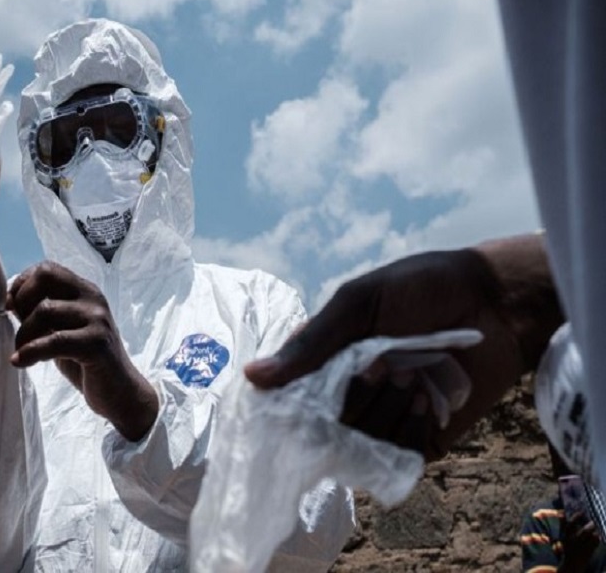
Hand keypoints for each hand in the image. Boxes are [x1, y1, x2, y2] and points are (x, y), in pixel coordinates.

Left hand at [7, 261, 158, 440]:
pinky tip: (20, 362)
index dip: (21, 285)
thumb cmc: (86, 361)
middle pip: (45, 277)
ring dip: (23, 334)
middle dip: (21, 300)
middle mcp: (93, 298)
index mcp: (85, 291)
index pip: (47, 269)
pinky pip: (54, 341)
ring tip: (21, 352)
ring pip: (44, 310)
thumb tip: (9, 299)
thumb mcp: (62, 330)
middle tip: (18, 327)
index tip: (11, 309)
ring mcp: (98, 319)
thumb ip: (42, 313)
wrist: (119, 392)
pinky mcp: (97, 344)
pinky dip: (30, 352)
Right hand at [245, 234, 562, 460]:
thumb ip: (311, 344)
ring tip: (413, 375)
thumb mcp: (357, 304)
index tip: (309, 393)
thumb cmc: (421, 289)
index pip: (292, 400)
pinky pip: (398, 458)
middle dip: (354, 397)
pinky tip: (428, 399)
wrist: (495, 300)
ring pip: (360, 444)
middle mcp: (351, 393)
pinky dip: (409, 430)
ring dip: (385, 410)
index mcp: (328, 361)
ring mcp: (385, 417)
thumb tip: (252, 377)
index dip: (293, 405)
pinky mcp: (420, 438)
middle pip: (324, 428)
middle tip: (384, 364)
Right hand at [560, 512, 599, 571]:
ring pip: (591, 538)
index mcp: (566, 536)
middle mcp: (574, 541)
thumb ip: (562, 524)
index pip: (570, 525)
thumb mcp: (562, 536)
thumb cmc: (567, 547)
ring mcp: (582, 547)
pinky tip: (598, 535)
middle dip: (589, 526)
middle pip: (583, 532)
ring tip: (597, 527)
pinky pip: (595, 544)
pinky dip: (597, 539)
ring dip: (595, 532)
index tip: (581, 512)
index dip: (576, 518)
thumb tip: (562, 512)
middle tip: (593, 521)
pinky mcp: (589, 552)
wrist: (572, 564)